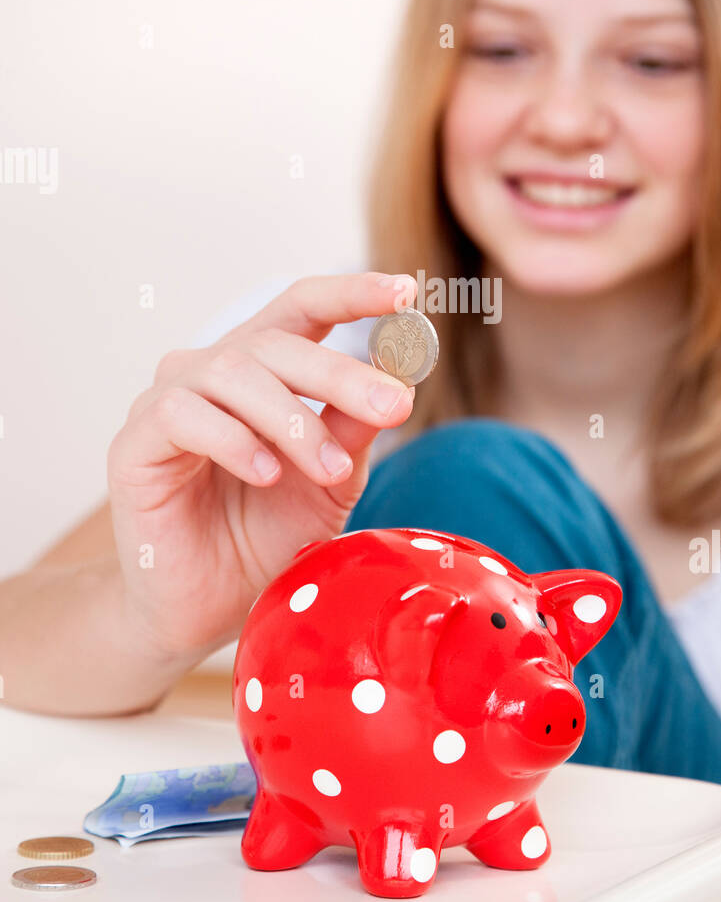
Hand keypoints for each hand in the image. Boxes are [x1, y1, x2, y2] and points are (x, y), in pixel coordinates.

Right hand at [107, 271, 417, 662]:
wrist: (207, 610)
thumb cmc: (266, 537)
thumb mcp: (331, 480)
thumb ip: (355, 427)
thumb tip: (399, 381)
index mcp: (262, 370)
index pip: (302, 308)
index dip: (350, 292)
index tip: (404, 291)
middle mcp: (211, 371)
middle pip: (276, 342)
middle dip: (341, 372)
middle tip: (394, 404)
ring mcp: (167, 401)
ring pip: (233, 372)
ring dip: (294, 419)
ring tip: (329, 469)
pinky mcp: (135, 442)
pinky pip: (184, 414)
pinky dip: (235, 440)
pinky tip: (266, 475)